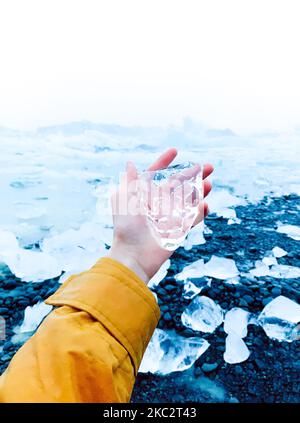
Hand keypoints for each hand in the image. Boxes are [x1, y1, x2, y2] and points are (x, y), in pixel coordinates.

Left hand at [107, 148, 212, 282]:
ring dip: (201, 190)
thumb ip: (130, 181)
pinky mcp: (179, 229)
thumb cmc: (127, 226)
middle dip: (193, 174)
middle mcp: (159, 203)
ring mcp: (171, 215)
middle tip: (209, 166)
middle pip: (179, 184)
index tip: (175, 151)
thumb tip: (130, 163)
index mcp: (145, 195)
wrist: (134, 254)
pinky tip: (205, 205)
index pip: (156, 174)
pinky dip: (201, 212)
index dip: (164, 162)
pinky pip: (193, 218)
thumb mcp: (124, 200)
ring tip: (210, 184)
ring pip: (190, 199)